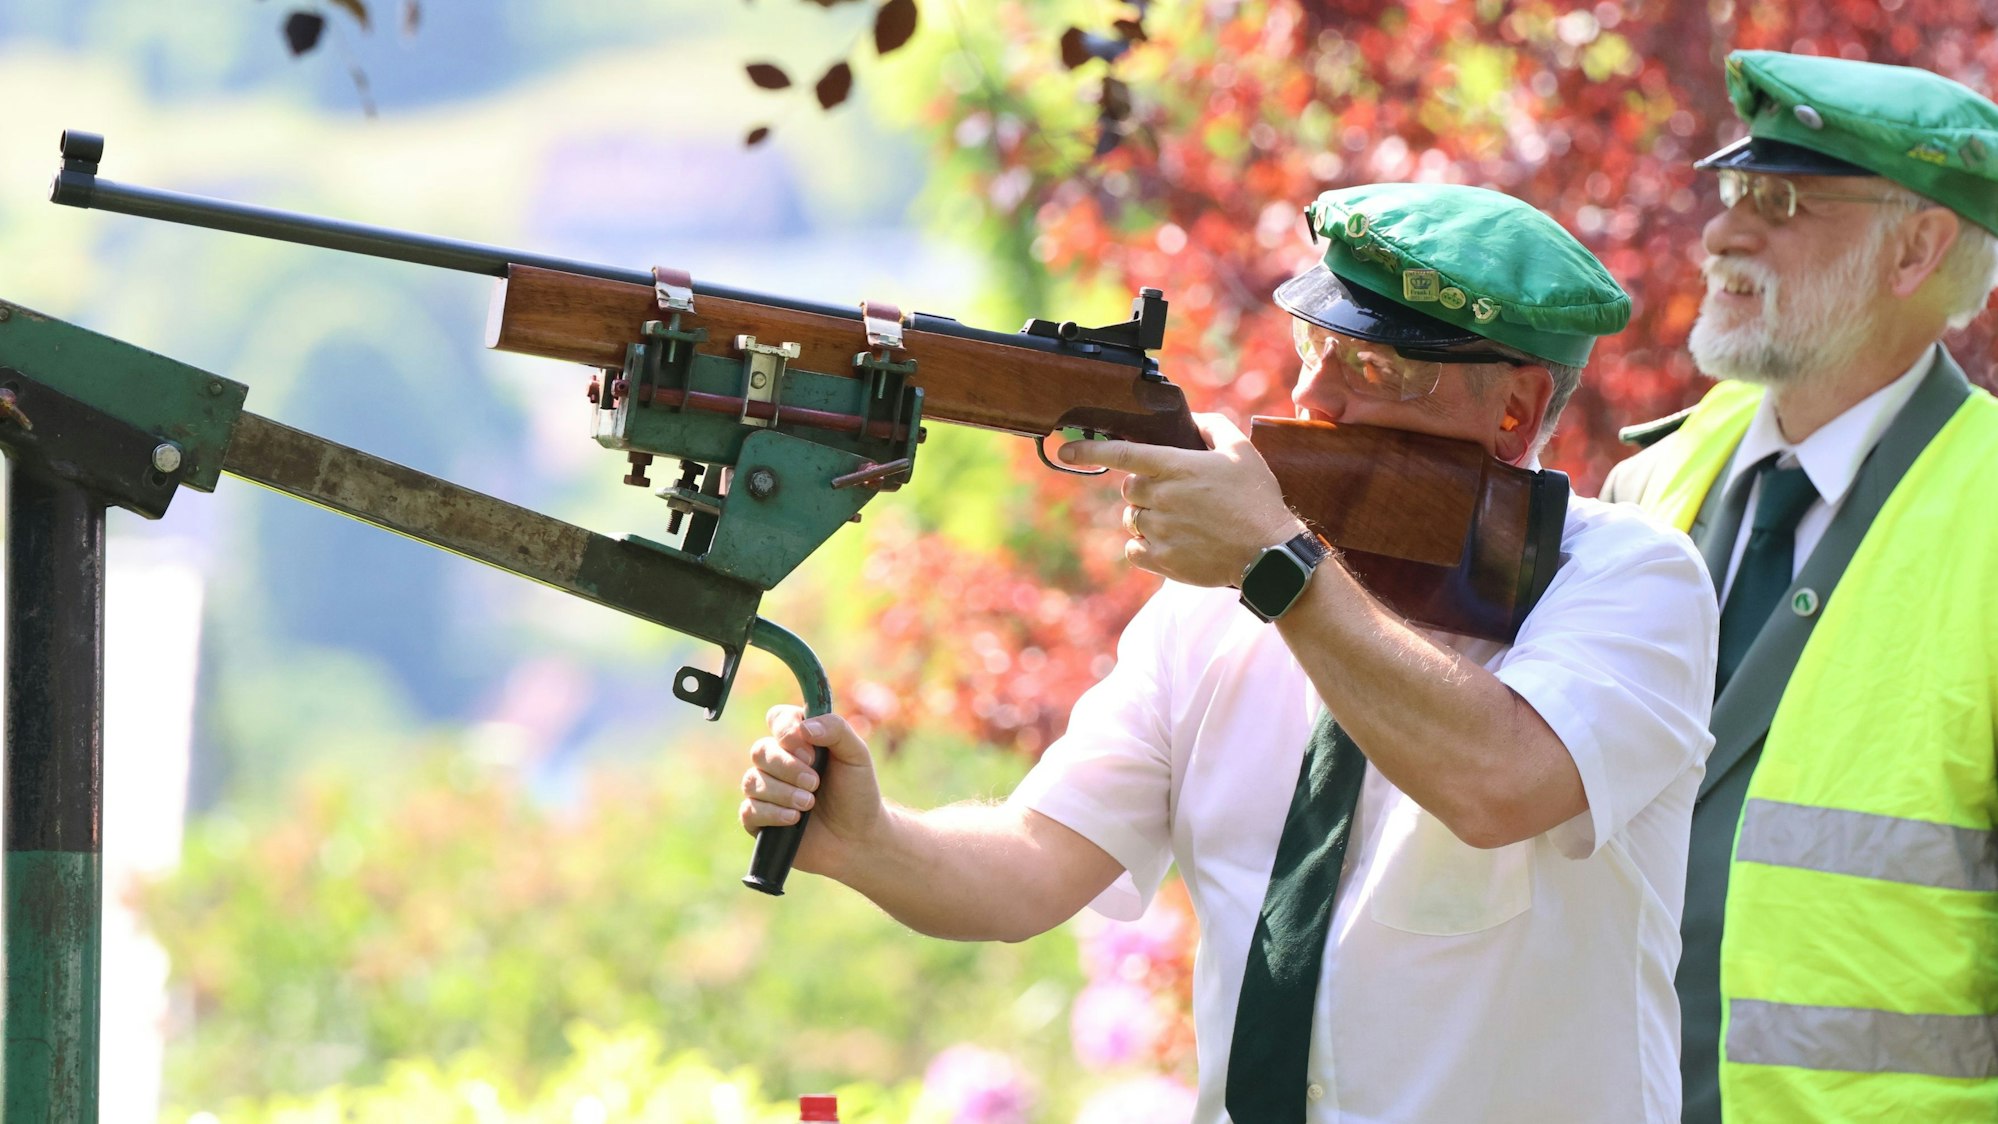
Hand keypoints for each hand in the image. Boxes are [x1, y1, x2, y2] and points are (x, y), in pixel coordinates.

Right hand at [739, 706, 884, 875]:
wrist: (857, 838)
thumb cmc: (857, 792)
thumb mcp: (856, 755)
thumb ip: (836, 730)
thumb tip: (804, 726)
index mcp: (800, 740)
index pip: (777, 718)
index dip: (786, 730)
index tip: (810, 751)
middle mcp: (778, 761)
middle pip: (760, 750)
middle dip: (788, 768)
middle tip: (815, 783)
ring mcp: (766, 790)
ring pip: (752, 781)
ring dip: (784, 792)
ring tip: (809, 804)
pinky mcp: (759, 819)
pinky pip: (749, 810)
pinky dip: (772, 813)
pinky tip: (794, 819)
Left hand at [1059, 413, 1303, 586]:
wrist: (1269, 555)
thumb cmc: (1257, 501)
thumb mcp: (1242, 452)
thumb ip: (1213, 428)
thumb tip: (1193, 419)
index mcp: (1177, 467)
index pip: (1122, 455)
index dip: (1089, 451)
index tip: (1064, 450)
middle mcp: (1163, 497)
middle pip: (1128, 489)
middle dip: (1144, 489)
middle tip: (1176, 496)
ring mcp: (1160, 531)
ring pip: (1131, 519)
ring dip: (1147, 517)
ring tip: (1182, 523)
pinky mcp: (1162, 561)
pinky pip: (1134, 550)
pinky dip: (1145, 546)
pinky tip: (1172, 543)